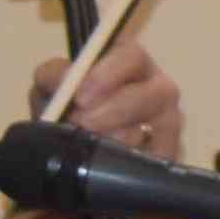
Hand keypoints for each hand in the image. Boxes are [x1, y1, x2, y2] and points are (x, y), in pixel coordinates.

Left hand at [48, 36, 183, 160]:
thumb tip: (66, 80)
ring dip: (125, 137)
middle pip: (156, 92)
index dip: (110, 74)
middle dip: (116, 110)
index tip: (81, 97)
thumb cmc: (64, 108)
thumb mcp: (49, 88)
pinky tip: (112, 162)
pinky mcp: (171, 151)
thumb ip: (53, 76)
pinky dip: (137, 159)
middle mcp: (157, 87)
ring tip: (94, 146)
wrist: (65, 146)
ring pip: (164, 125)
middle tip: (83, 125)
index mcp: (130, 64)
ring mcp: (169, 121)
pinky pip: (164, 154)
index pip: (133, 56)